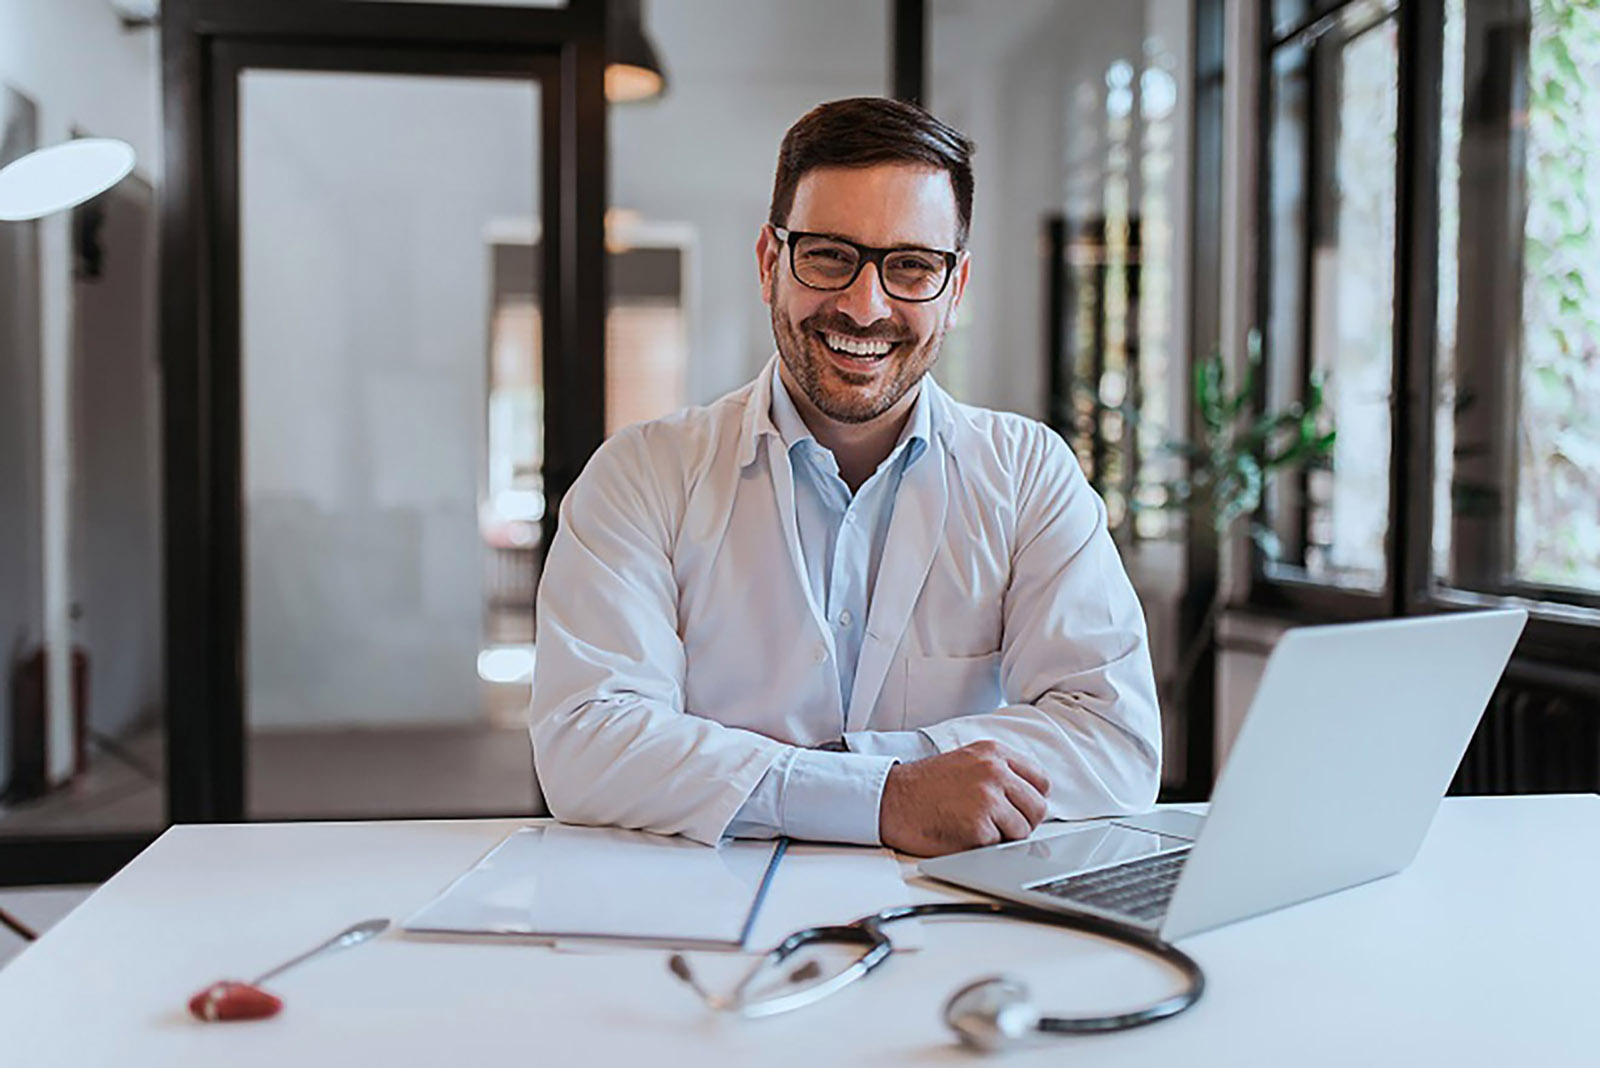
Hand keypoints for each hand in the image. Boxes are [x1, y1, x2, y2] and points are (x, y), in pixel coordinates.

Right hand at [877, 741, 1050, 856]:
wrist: (892, 799)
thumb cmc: (926, 785)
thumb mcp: (968, 761)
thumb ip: (1001, 772)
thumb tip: (1030, 798)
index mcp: (994, 753)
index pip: (1041, 782)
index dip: (1031, 800)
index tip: (1019, 808)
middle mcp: (995, 771)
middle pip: (1038, 808)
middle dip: (1022, 822)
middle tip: (999, 825)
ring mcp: (988, 798)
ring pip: (1023, 830)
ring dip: (1004, 836)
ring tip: (977, 827)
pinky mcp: (978, 826)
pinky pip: (1000, 845)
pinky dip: (984, 846)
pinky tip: (963, 833)